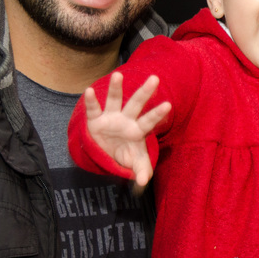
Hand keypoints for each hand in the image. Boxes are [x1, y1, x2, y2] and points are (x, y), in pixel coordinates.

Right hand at [83, 72, 170, 187]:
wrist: (105, 154)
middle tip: (155, 78)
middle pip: (136, 104)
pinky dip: (91, 101)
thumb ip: (141, 170)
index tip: (168, 105)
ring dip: (116, 88)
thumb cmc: (125, 155)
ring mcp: (111, 117)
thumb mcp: (135, 164)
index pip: (149, 121)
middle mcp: (126, 119)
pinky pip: (93, 109)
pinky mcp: (95, 120)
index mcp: (138, 130)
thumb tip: (143, 182)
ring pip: (114, 100)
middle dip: (145, 92)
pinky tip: (89, 90)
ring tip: (117, 75)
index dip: (157, 114)